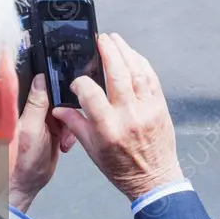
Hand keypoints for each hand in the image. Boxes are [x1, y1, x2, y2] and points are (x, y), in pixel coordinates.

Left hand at [9, 75, 76, 212]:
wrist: (27, 185)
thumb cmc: (22, 161)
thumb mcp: (31, 130)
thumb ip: (37, 104)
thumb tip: (41, 78)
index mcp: (22, 105)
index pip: (40, 83)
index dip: (55, 81)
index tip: (68, 86)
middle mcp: (31, 109)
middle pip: (57, 95)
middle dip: (67, 107)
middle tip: (65, 123)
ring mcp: (43, 119)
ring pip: (66, 109)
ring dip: (70, 124)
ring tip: (63, 140)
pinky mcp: (53, 129)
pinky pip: (69, 123)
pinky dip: (71, 133)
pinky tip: (64, 144)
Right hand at [53, 34, 183, 201]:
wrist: (155, 179)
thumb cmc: (122, 169)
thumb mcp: (93, 150)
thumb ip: (76, 125)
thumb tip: (59, 109)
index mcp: (108, 128)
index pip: (90, 93)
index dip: (80, 82)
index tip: (77, 81)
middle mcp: (129, 115)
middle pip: (117, 74)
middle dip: (108, 51)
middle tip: (100, 39)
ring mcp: (147, 109)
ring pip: (137, 71)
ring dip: (125, 51)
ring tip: (115, 40)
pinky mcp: (160, 106)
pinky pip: (151, 78)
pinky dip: (142, 63)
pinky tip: (133, 55)